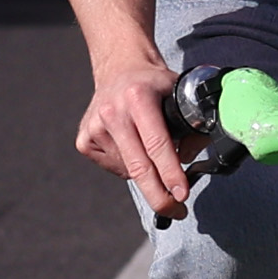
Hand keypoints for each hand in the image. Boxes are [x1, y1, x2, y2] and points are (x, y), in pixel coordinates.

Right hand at [74, 48, 191, 219]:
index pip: (157, 144)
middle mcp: (112, 112)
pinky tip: (132, 145)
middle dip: (160, 196)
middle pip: (139, 168)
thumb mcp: (180, 94)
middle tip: (176, 211)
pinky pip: (114, 167)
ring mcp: (94, 127)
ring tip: (152, 150)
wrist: (120, 68)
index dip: (171, 174)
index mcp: (138, 97)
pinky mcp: (84, 139)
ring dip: (147, 173)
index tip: (182, 196)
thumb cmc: (155, 84)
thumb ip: (193, 125)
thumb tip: (190, 160)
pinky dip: (129, 166)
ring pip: (129, 170)